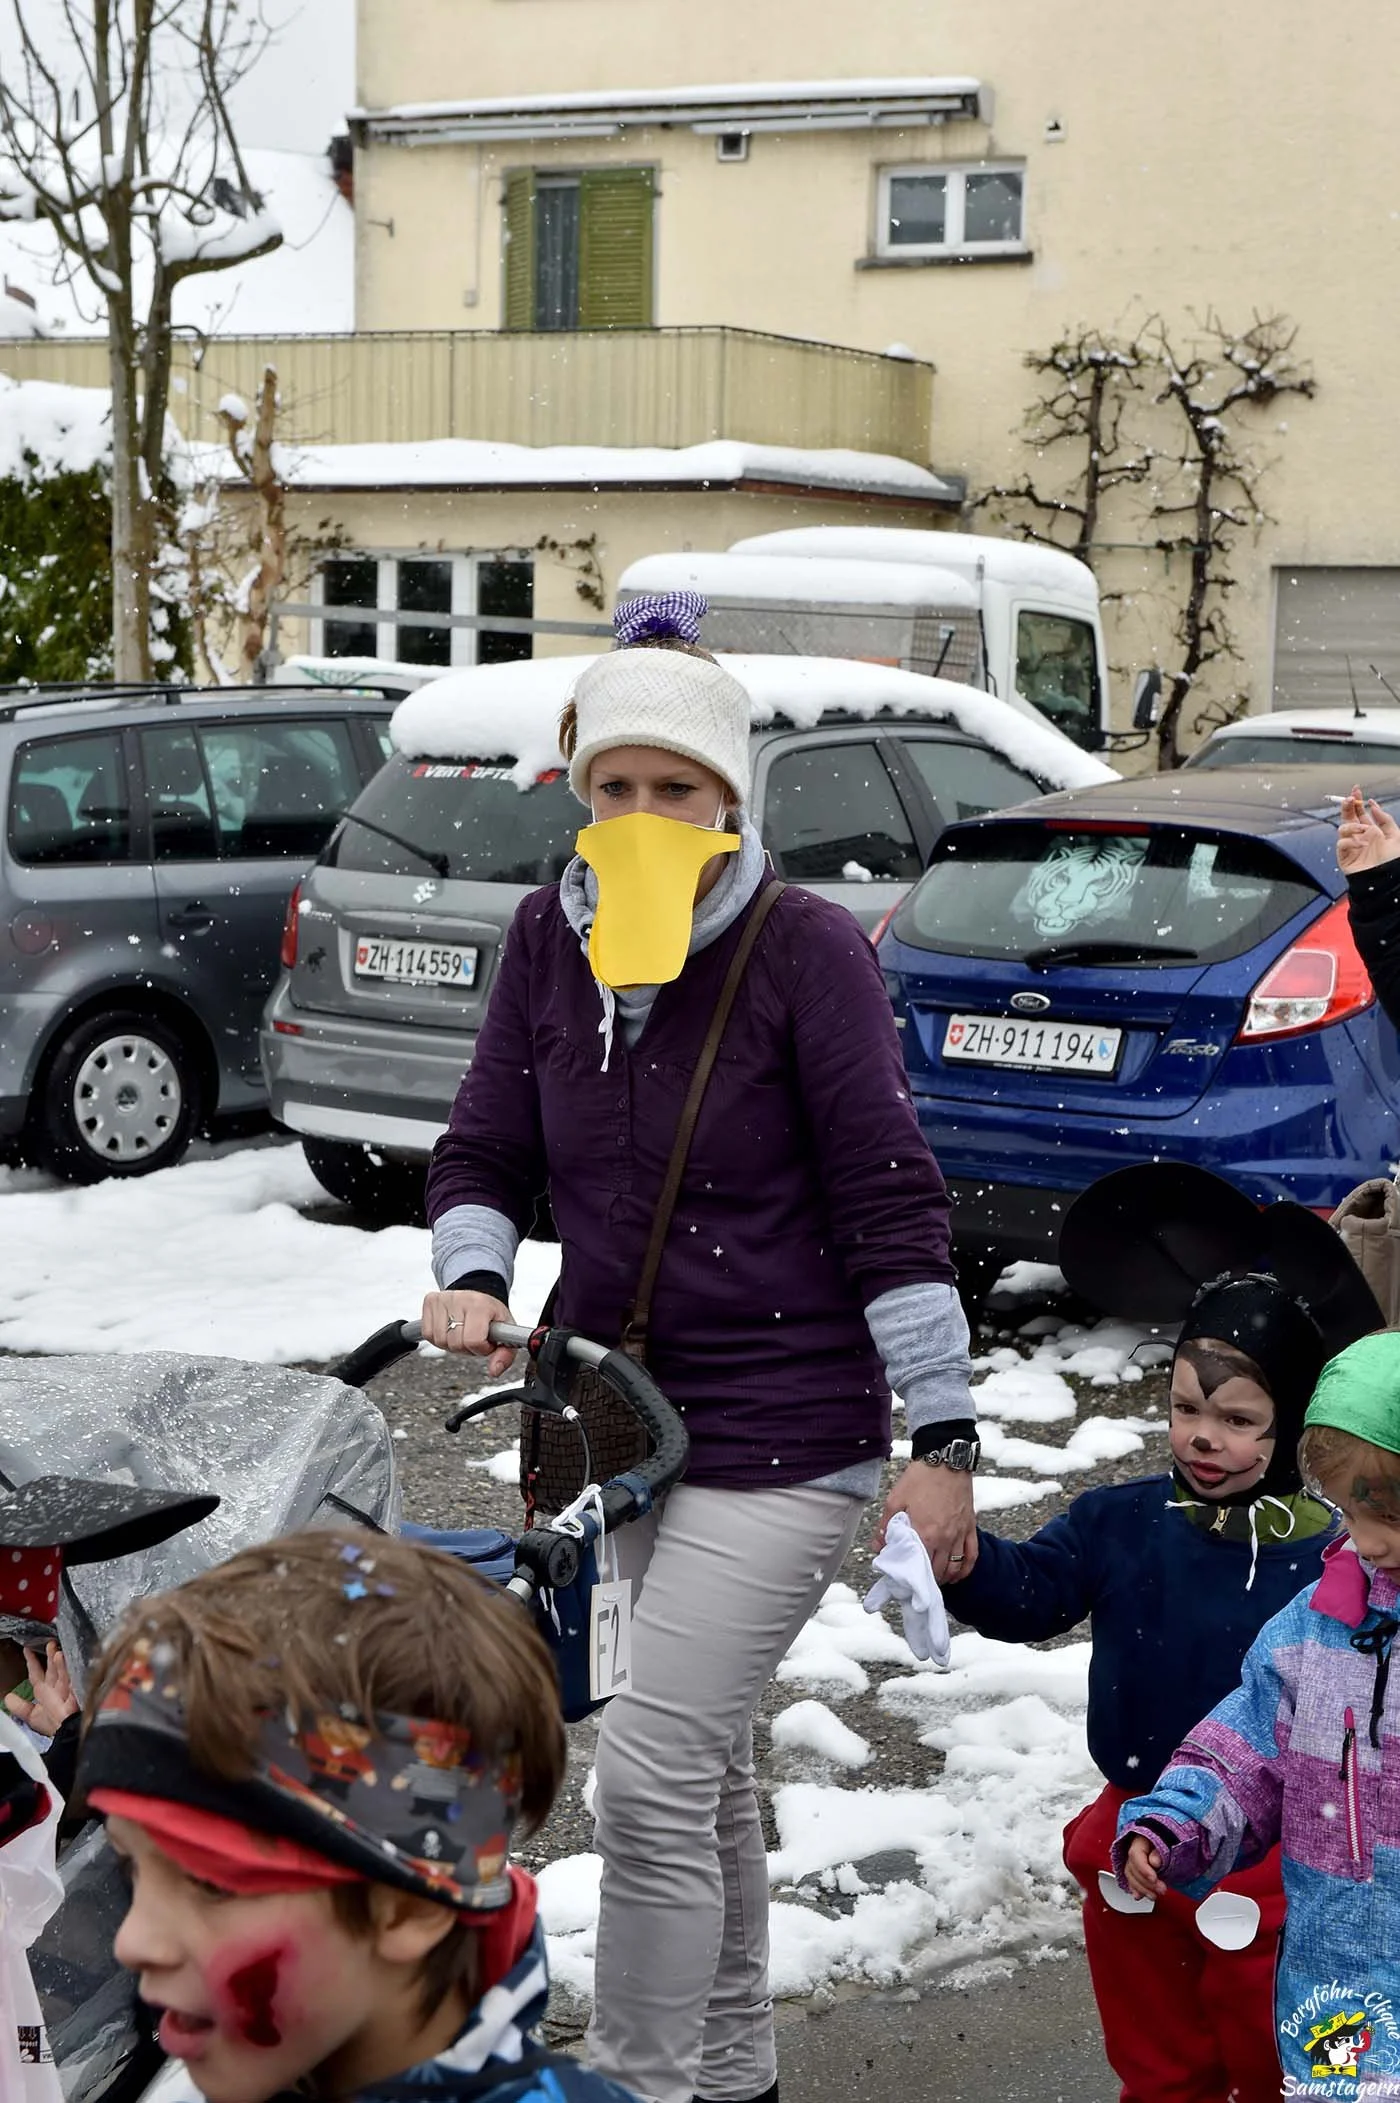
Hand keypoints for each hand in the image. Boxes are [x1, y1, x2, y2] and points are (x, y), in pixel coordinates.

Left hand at [5, 1643, 77, 1736]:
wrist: (67, 1733)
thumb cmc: (52, 1724)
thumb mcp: (32, 1717)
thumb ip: (20, 1707)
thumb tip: (8, 1697)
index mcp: (44, 1690)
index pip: (36, 1673)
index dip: (32, 1661)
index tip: (27, 1648)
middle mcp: (55, 1686)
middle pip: (52, 1668)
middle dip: (50, 1656)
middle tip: (49, 1643)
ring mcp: (66, 1688)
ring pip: (61, 1671)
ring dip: (58, 1662)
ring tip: (55, 1651)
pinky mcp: (75, 1691)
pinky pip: (70, 1679)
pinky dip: (66, 1670)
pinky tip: (63, 1660)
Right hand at [420, 1290, 515, 1377]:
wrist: (481, 1296)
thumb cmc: (492, 1316)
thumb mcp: (506, 1334)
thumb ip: (505, 1355)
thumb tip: (494, 1370)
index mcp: (481, 1305)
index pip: (473, 1340)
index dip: (480, 1348)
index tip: (486, 1342)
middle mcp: (461, 1299)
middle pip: (455, 1344)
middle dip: (466, 1347)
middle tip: (474, 1337)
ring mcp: (443, 1298)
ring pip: (439, 1340)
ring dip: (451, 1344)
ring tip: (462, 1333)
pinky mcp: (430, 1300)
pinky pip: (428, 1333)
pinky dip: (438, 1337)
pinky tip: (450, 1330)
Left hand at [875, 1462, 977, 1584]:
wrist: (945, 1460)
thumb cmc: (919, 1478)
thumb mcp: (895, 1499)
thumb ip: (886, 1525)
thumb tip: (878, 1546)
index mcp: (925, 1533)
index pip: (919, 1567)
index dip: (911, 1577)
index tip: (904, 1580)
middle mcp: (945, 1538)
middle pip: (937, 1571)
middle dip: (927, 1580)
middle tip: (917, 1581)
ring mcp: (959, 1534)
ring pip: (955, 1568)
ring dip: (945, 1578)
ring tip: (934, 1580)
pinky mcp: (970, 1527)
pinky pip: (971, 1556)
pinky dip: (964, 1569)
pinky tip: (957, 1575)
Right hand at [1122, 1835, 1166, 1899]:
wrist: (1164, 1842)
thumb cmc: (1165, 1842)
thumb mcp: (1165, 1843)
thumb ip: (1159, 1852)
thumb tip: (1155, 1862)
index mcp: (1138, 1841)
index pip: (1135, 1855)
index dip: (1144, 1869)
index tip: (1154, 1879)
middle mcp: (1132, 1851)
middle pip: (1132, 1868)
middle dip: (1146, 1883)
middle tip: (1161, 1889)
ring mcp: (1131, 1861)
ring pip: (1130, 1876)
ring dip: (1142, 1889)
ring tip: (1154, 1896)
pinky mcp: (1134, 1870)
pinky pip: (1130, 1880)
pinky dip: (1135, 1889)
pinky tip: (1139, 1896)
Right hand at [1337, 785, 1399, 874]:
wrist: (1386, 879)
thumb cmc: (1392, 861)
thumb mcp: (1395, 835)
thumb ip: (1385, 819)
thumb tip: (1373, 805)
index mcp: (1371, 831)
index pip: (1360, 812)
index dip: (1357, 801)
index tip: (1356, 790)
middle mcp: (1359, 836)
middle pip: (1348, 817)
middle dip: (1347, 806)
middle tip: (1349, 798)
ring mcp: (1351, 845)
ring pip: (1342, 828)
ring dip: (1352, 825)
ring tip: (1363, 828)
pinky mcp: (1345, 855)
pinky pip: (1342, 843)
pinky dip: (1351, 841)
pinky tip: (1362, 844)